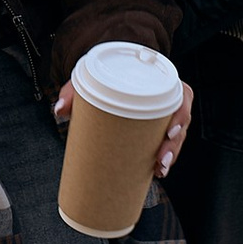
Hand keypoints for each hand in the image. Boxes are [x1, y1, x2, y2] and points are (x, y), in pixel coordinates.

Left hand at [53, 78, 193, 180]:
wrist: (109, 71)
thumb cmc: (106, 73)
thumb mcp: (92, 76)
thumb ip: (74, 90)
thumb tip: (59, 109)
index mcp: (160, 80)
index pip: (182, 96)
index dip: (181, 115)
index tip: (170, 132)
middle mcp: (167, 97)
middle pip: (180, 123)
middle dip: (175, 146)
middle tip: (160, 161)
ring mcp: (163, 114)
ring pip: (176, 137)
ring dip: (171, 156)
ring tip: (159, 171)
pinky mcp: (156, 128)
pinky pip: (166, 143)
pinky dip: (163, 158)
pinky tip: (157, 172)